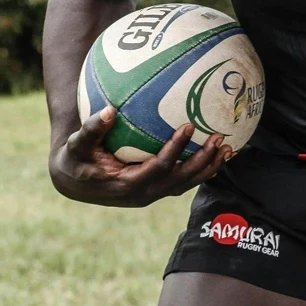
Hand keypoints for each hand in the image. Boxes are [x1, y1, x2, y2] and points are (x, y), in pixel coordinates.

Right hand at [48, 106, 231, 207]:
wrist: (75, 182)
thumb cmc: (76, 159)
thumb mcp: (76, 145)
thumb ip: (91, 129)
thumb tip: (109, 111)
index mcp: (127, 183)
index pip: (158, 167)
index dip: (175, 149)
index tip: (188, 126)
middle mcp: (144, 193)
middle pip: (180, 179)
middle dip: (202, 160)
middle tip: (219, 137)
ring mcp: (152, 194)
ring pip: (187, 183)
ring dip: (209, 167)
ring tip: (230, 148)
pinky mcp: (157, 190)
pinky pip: (184, 181)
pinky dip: (204, 170)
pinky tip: (220, 156)